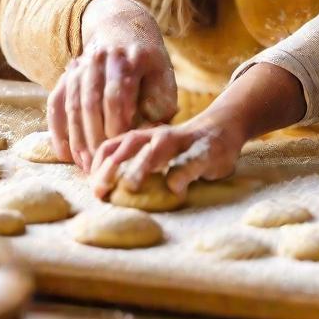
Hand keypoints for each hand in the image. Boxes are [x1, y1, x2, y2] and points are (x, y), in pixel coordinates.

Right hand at [47, 0, 177, 171]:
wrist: (123, 27)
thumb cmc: (148, 61)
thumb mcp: (163, 75)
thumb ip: (161, 103)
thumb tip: (152, 135)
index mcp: (128, 58)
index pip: (117, 95)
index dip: (117, 124)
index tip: (121, 148)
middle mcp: (100, 59)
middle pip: (91, 103)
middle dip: (94, 138)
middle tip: (100, 165)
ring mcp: (80, 66)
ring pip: (73, 106)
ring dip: (76, 139)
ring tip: (84, 165)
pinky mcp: (67, 75)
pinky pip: (56, 103)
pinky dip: (57, 130)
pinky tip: (64, 154)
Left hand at [90, 116, 244, 200]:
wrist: (225, 128)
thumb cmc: (182, 149)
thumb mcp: (155, 154)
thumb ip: (133, 166)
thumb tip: (103, 191)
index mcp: (144, 137)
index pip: (114, 145)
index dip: (99, 165)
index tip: (93, 189)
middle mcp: (160, 136)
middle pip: (131, 143)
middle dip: (113, 165)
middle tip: (101, 191)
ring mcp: (183, 141)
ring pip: (158, 147)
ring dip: (143, 165)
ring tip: (132, 186)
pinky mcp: (206, 150)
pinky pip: (192, 160)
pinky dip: (182, 174)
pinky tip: (175, 190)